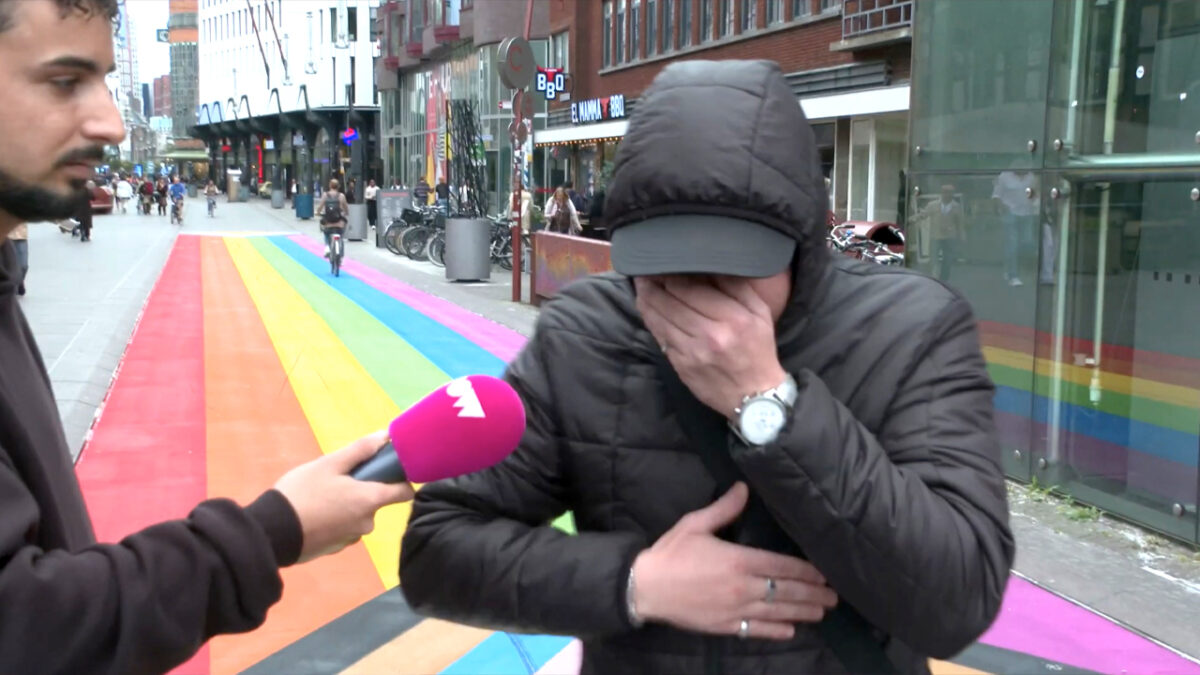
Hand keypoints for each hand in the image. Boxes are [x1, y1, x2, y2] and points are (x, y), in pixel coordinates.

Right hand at [274, 430, 414, 562]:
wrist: (272, 533)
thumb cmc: (302, 493)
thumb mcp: (328, 464)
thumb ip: (360, 450)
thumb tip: (385, 437)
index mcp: (370, 500)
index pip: (405, 493)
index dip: (400, 479)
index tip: (385, 469)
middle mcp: (367, 523)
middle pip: (376, 501)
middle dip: (362, 489)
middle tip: (337, 478)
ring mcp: (351, 538)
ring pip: (357, 515)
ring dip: (347, 504)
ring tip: (320, 495)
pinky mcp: (335, 548)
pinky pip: (343, 528)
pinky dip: (335, 519)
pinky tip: (314, 512)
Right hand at [631, 483, 836, 639]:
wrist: (645, 589)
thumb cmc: (671, 554)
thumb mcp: (695, 524)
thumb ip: (723, 508)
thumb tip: (743, 488)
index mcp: (739, 560)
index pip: (782, 566)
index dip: (806, 571)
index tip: (824, 573)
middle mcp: (743, 588)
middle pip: (787, 591)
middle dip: (813, 594)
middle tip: (834, 596)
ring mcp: (736, 610)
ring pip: (778, 612)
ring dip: (802, 612)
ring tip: (821, 612)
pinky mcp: (726, 627)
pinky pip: (757, 630)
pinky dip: (776, 630)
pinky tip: (790, 630)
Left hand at [635, 276, 786, 418]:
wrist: (756, 396)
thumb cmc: (758, 349)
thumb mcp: (759, 313)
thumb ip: (736, 286)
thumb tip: (710, 264)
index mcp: (733, 318)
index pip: (690, 287)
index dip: (671, 273)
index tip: (663, 263)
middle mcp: (710, 335)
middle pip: (669, 300)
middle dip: (653, 283)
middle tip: (645, 270)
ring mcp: (692, 352)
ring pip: (658, 318)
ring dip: (646, 299)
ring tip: (641, 285)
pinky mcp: (681, 365)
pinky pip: (659, 337)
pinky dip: (651, 320)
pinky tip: (647, 308)